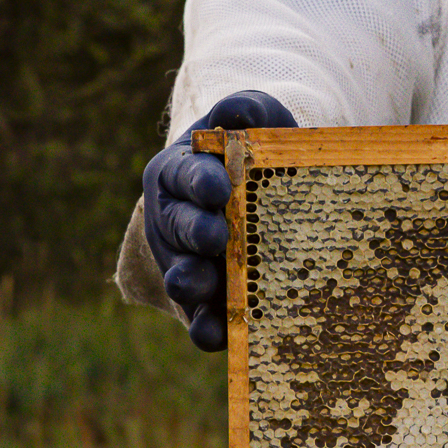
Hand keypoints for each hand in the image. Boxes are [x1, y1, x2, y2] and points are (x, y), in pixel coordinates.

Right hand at [142, 90, 297, 350]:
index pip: (184, 174)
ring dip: (191, 284)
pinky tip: (221, 337)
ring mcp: (188, 264)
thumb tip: (239, 111)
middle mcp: (174, 221)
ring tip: (203, 286)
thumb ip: (247, 110)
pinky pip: (201, 320)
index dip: (198, 181)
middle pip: (180, 228)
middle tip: (218, 236)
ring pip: (182, 277)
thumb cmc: (257, 152)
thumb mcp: (257, 121)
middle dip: (197, 232)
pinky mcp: (207, 302)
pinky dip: (207, 329)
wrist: (273, 194)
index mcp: (178, 173)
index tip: (217, 186)